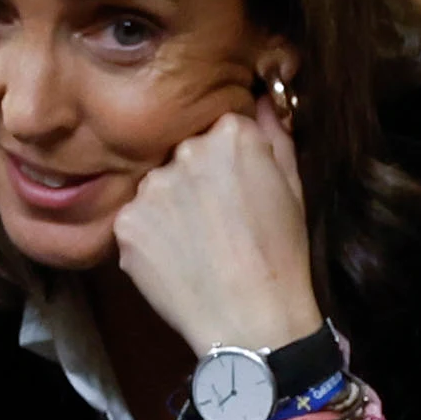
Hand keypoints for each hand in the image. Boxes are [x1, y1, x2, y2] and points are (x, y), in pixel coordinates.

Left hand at [107, 99, 321, 364]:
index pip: (218, 128)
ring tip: (196, 245)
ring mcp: (152, 187)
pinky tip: (176, 261)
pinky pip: (135, 220)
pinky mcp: (127, 223)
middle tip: (216, 222)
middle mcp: (186, 150)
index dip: (226, 161)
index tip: (235, 188)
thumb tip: (261, 98)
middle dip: (194, 180)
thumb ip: (274, 134)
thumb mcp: (293, 187)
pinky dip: (150, 238)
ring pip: (156, 187)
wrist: (251, 321)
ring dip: (169, 208)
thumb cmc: (281, 255)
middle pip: (182, 154)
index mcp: (231, 134)